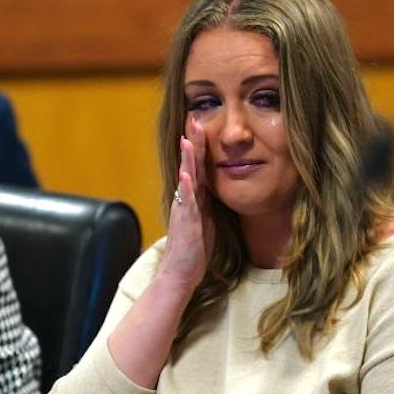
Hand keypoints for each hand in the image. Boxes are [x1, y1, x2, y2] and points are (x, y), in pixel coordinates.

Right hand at [157, 117, 214, 291]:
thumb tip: (213, 189)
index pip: (198, 167)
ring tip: (187, 139)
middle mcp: (187, 200)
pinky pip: (186, 203)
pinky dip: (185, 187)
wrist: (180, 274)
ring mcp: (184, 211)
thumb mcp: (206, 221)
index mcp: (195, 198)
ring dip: (187, 159)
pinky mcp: (185, 224)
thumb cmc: (193, 250)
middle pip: (190, 166)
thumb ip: (207, 203)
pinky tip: (186, 174)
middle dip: (192, 143)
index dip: (200, 146)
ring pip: (186, 179)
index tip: (201, 124)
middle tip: (193, 119)